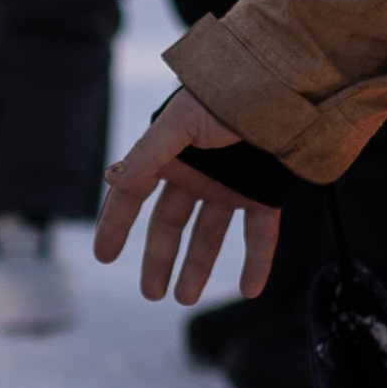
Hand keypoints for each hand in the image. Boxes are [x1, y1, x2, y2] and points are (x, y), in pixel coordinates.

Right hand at [95, 87, 280, 302]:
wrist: (282, 88)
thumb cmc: (225, 97)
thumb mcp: (181, 123)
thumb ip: (148, 154)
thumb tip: (112, 180)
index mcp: (170, 156)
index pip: (134, 196)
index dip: (116, 224)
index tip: (105, 256)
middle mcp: (197, 175)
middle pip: (170, 223)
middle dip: (159, 259)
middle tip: (151, 293)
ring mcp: (230, 186)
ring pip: (210, 235)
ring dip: (198, 267)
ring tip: (186, 299)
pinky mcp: (264, 193)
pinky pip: (260, 234)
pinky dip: (257, 262)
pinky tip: (250, 290)